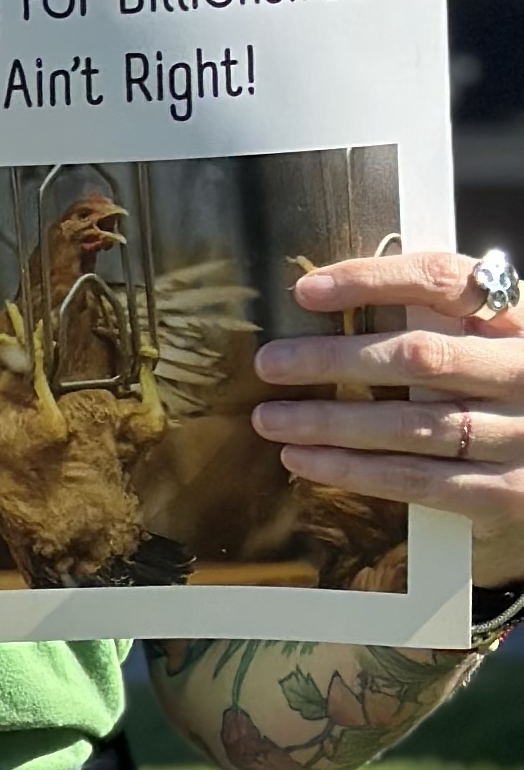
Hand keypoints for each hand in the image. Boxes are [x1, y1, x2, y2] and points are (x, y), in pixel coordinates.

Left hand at [250, 249, 523, 586]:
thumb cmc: (503, 383)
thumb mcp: (485, 336)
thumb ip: (432, 313)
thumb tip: (321, 294)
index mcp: (515, 318)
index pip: (443, 280)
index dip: (372, 280)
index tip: (305, 290)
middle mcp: (523, 371)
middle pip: (419, 357)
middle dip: (332, 360)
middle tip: (270, 363)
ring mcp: (519, 433)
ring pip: (410, 425)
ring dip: (329, 423)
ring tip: (270, 418)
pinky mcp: (507, 490)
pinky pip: (419, 480)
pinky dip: (353, 471)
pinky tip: (304, 461)